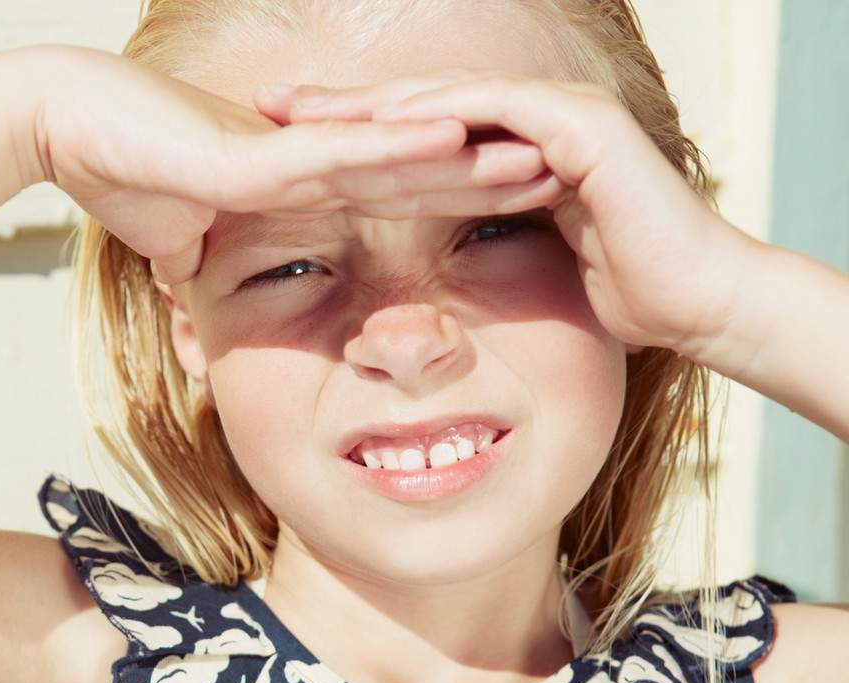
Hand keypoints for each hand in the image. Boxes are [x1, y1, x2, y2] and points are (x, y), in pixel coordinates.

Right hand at [22, 49, 550, 282]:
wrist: (58, 126)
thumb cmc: (113, 174)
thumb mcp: (176, 243)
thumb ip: (207, 264)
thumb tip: (203, 294)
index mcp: (295, 180)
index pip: (392, 189)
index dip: (455, 194)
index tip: (514, 205)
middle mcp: (304, 157)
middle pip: (414, 165)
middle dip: (488, 173)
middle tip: (565, 174)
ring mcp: (284, 150)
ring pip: (394, 152)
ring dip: (468, 156)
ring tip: (542, 155)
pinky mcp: (255, 156)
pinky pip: (342, 155)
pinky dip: (401, 148)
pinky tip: (462, 137)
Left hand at [256, 72, 762, 354]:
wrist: (695, 303)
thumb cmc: (619, 297)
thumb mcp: (524, 270)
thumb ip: (480, 254)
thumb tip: (425, 294)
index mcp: (509, 152)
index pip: (415, 135)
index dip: (348, 138)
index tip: (281, 149)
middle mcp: (530, 121)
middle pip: (418, 105)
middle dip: (342, 105)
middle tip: (269, 105)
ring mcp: (558, 115)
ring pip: (447, 97)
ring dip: (374, 101)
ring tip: (307, 107)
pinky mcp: (581, 127)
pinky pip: (495, 109)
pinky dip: (439, 115)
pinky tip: (383, 121)